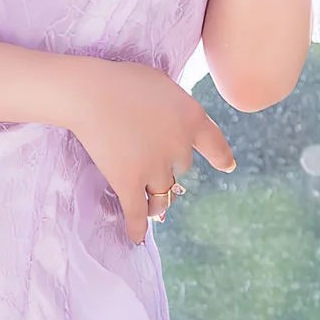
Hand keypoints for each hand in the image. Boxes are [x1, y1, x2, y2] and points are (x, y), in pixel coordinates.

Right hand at [61, 57, 235, 245]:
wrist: (91, 93)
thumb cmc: (123, 80)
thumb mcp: (163, 83)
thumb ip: (175, 106)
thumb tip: (175, 121)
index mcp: (192, 119)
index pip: (215, 144)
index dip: (221, 157)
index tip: (227, 166)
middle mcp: (180, 147)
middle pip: (181, 168)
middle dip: (168, 165)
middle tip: (148, 157)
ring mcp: (155, 168)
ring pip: (162, 193)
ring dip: (156, 198)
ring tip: (151, 206)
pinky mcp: (129, 182)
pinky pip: (136, 211)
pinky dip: (136, 227)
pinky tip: (136, 239)